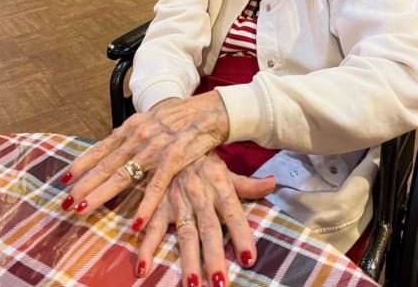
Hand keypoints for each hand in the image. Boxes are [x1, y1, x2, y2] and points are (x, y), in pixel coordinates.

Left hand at [60, 92, 228, 227]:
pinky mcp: (174, 157)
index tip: (64, 179)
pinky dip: (146, 204)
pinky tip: (136, 222)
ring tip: (84, 208)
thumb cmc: (181, 115)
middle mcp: (139, 136)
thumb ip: (135, 133)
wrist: (209, 109)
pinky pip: (157, 185)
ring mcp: (155, 147)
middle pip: (107, 164)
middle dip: (84, 183)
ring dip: (102, 193)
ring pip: (124, 174)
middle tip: (65, 201)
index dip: (82, 163)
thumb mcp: (153, 118)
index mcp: (133, 127)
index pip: (102, 147)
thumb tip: (116, 146)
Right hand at [135, 153, 275, 285]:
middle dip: (214, 256)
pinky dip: (146, 246)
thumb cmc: (204, 162)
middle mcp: (200, 197)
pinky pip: (153, 227)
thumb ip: (249, 184)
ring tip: (192, 284)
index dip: (241, 235)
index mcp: (220, 188)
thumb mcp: (227, 171)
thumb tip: (274, 183)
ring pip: (185, 233)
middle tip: (219, 284)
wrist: (174, 143)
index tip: (249, 259)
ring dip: (187, 259)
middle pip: (209, 229)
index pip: (234, 214)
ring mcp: (178, 202)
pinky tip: (143, 267)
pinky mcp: (159, 205)